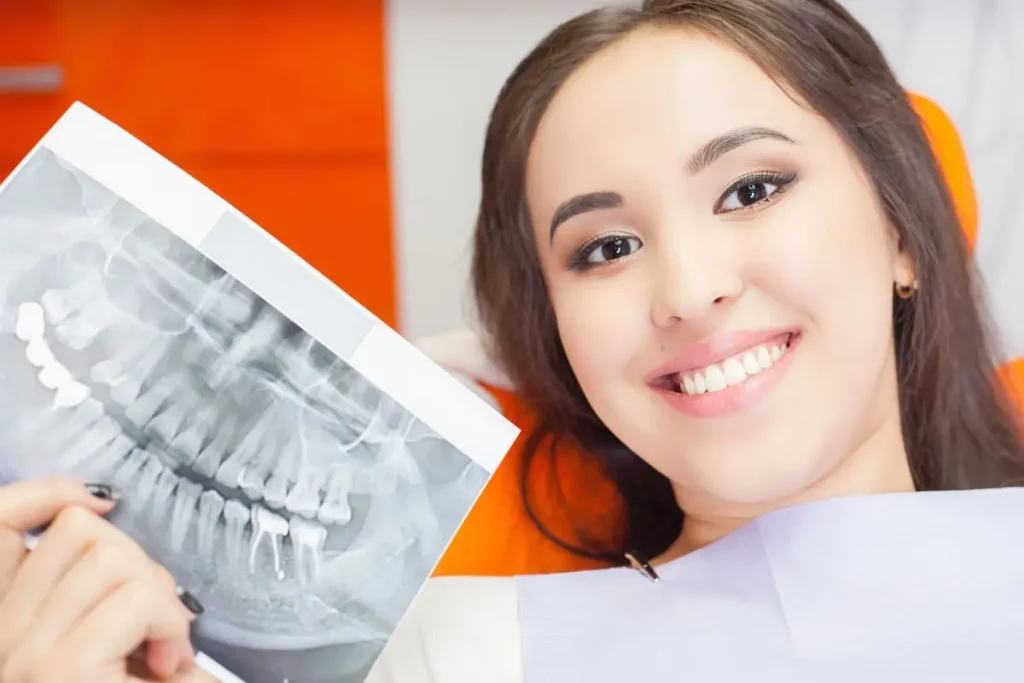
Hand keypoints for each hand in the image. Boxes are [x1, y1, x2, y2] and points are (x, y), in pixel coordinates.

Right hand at [0, 477, 201, 681]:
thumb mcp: (115, 640)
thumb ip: (99, 583)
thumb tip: (98, 503)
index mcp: (6, 625)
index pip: (1, 525)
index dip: (51, 496)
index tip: (106, 502)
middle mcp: (1, 638)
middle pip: (79, 533)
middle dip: (139, 561)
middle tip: (157, 621)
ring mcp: (23, 656)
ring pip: (109, 558)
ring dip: (158, 592)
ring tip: (163, 643)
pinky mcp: (60, 671)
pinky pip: (133, 598)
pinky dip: (169, 621)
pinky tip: (169, 661)